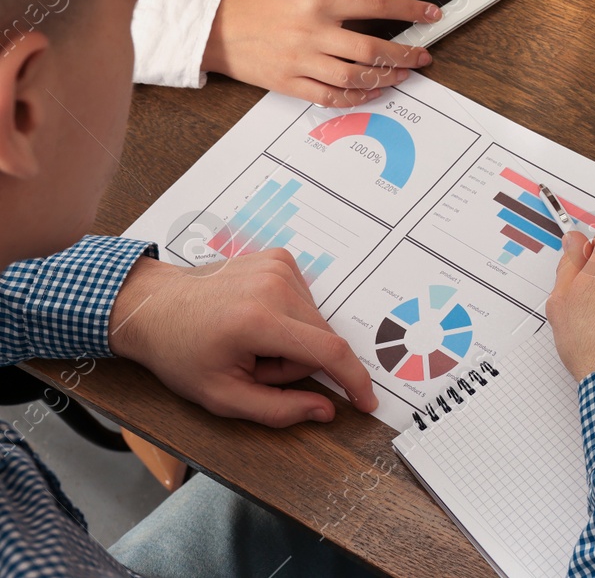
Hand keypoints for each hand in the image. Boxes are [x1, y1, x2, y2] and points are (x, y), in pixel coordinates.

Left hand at [109, 251, 377, 426]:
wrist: (153, 306)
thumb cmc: (180, 352)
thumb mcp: (221, 396)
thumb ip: (278, 409)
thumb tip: (326, 410)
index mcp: (258, 320)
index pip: (328, 351)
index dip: (354, 379)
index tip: (367, 401)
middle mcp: (274, 286)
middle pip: (321, 340)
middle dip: (297, 363)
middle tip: (255, 366)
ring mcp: (279, 266)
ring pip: (316, 322)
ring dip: (293, 340)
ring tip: (252, 341)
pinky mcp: (280, 258)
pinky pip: (307, 301)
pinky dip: (289, 317)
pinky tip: (257, 319)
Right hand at [203, 0, 439, 106]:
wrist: (211, 28)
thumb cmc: (254, 1)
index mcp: (316, 1)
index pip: (375, 5)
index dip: (409, 10)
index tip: (431, 14)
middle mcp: (311, 33)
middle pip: (372, 49)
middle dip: (405, 54)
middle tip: (423, 56)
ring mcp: (301, 62)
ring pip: (355, 77)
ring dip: (386, 78)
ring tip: (403, 74)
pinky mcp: (290, 84)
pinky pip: (331, 97)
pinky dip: (356, 98)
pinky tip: (371, 92)